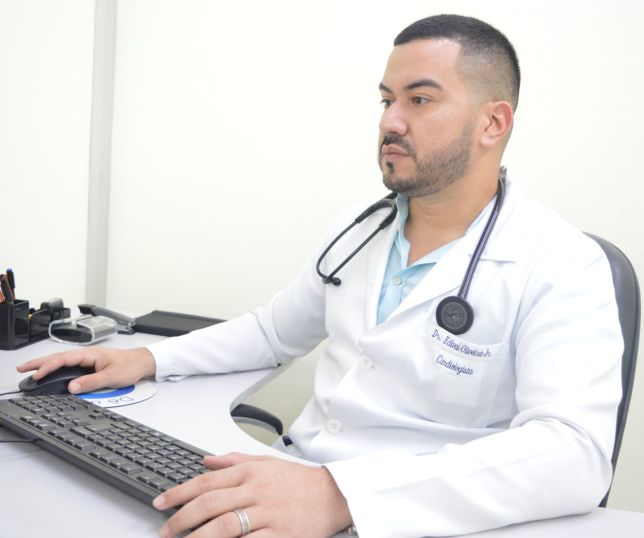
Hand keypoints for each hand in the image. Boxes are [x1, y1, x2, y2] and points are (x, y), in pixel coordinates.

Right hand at [16, 346, 155, 392]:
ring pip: (62, 360)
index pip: (64, 359)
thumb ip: (91, 382)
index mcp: (90, 354)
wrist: (143, 362)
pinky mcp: (90, 364)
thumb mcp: (112, 376)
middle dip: (39, 362)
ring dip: (46, 364)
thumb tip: (72, 387)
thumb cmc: (130, 366)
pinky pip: (69, 364)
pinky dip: (56, 367)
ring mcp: (88, 359)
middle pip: (58, 357)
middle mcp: (87, 354)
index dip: (49, 366)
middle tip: (22, 368)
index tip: (37, 374)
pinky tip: (51, 371)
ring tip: (31, 370)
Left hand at [153, 453, 352, 537]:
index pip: (207, 481)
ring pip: (224, 526)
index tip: (161, 502)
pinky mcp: (279, 535)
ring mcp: (267, 514)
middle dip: (182, 518)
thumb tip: (206, 460)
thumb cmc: (298, 481)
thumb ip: (234, 461)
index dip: (179, 492)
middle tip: (165, 529)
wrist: (333, 495)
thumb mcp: (266, 462)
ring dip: (198, 536)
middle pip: (210, 503)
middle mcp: (256, 491)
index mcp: (250, 473)